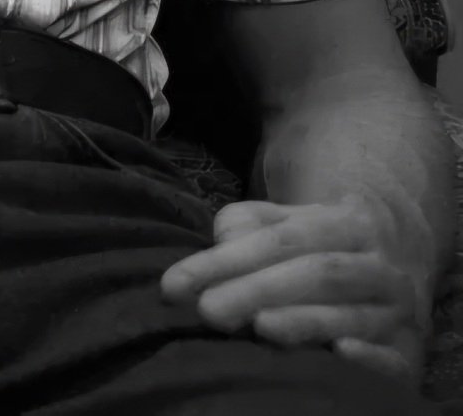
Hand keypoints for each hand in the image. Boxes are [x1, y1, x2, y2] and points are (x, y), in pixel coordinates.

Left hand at [161, 197, 429, 381]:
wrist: (396, 259)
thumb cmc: (316, 245)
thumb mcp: (282, 223)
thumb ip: (245, 227)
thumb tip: (220, 246)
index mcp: (348, 223)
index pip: (281, 239)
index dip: (227, 260)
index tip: (174, 284)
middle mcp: (379, 265)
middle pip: (316, 273)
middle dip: (257, 290)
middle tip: (208, 311)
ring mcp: (397, 309)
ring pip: (350, 313)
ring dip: (304, 322)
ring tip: (259, 326)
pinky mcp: (407, 351)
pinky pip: (393, 356)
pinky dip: (370, 358)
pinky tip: (340, 353)